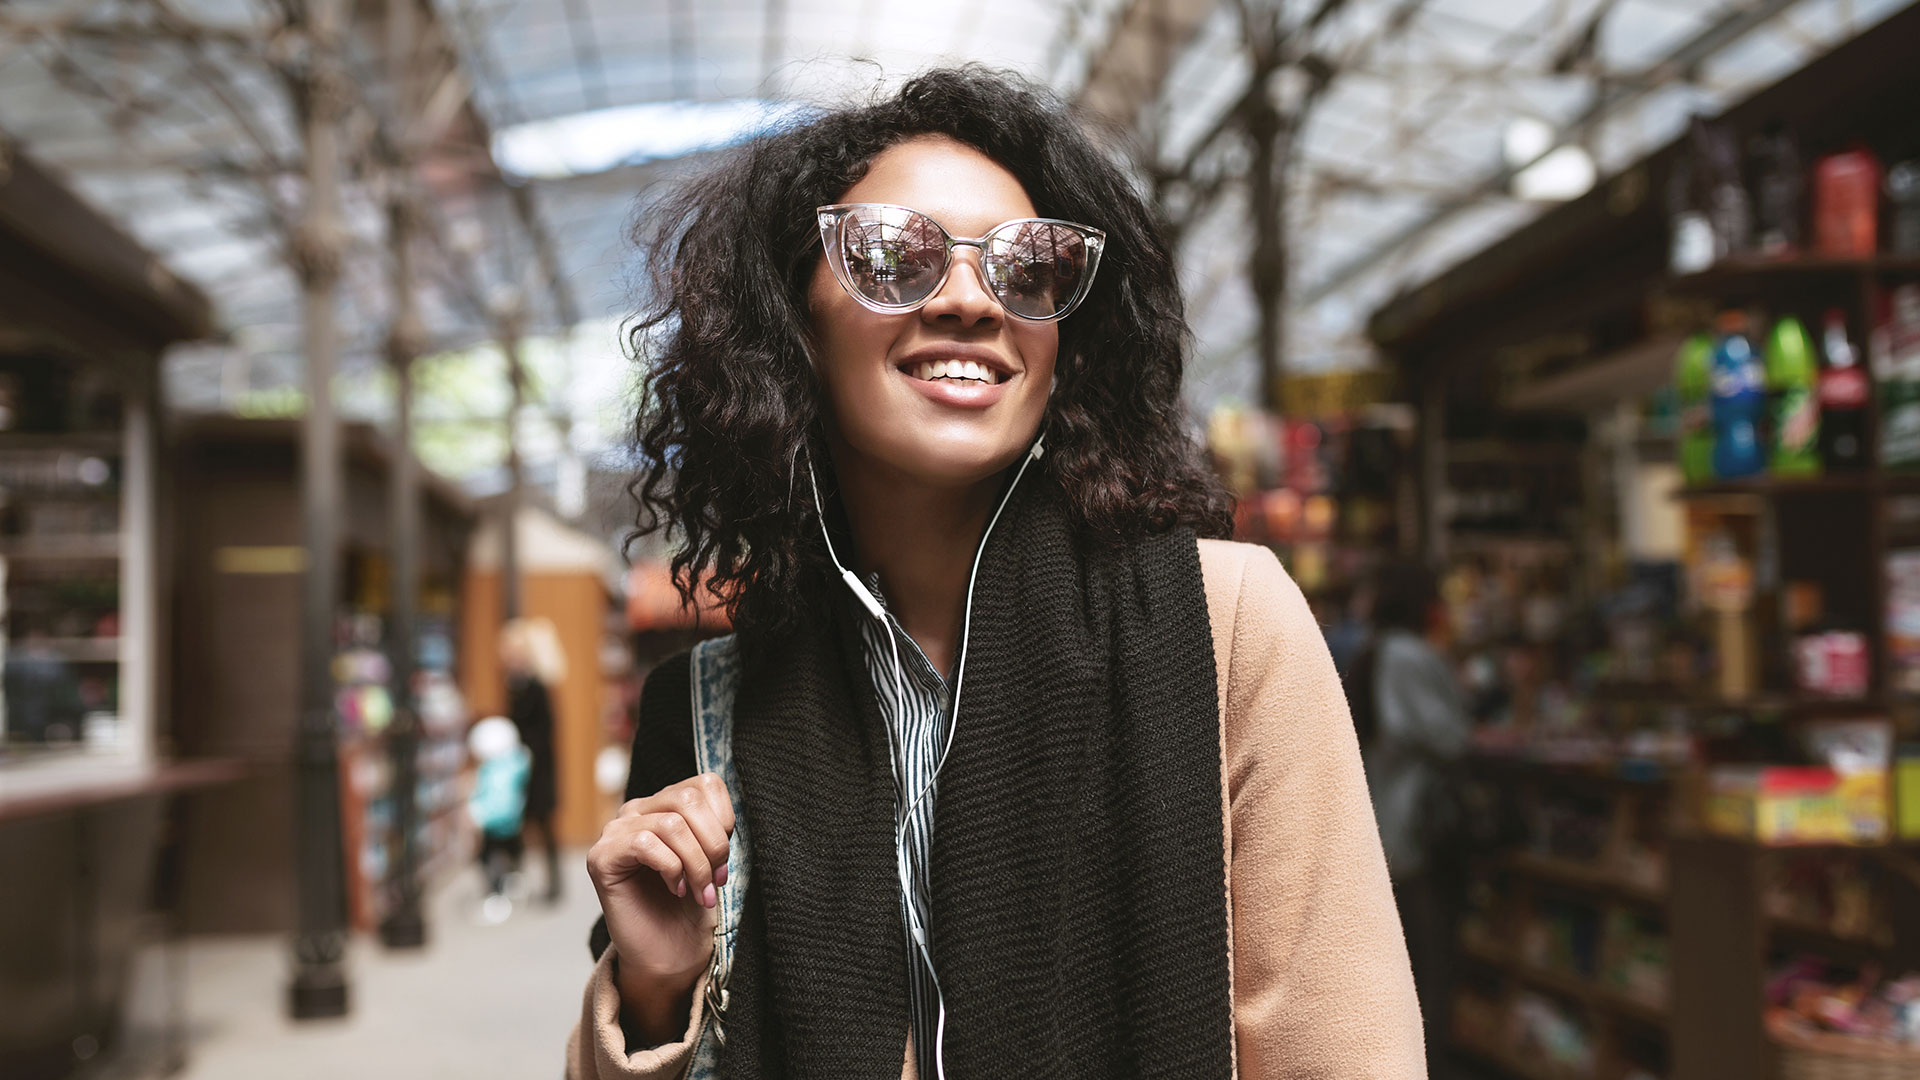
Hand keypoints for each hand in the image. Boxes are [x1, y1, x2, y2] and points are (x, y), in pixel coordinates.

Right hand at [586, 773, 733, 1042]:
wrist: (667, 954)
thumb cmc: (689, 908)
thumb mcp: (712, 859)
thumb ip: (714, 827)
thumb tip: (728, 815)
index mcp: (665, 804)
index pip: (704, 784)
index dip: (725, 819)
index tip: (726, 858)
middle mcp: (637, 811)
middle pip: (687, 799)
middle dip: (713, 843)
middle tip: (718, 879)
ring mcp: (615, 831)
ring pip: (671, 824)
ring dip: (696, 864)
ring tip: (700, 892)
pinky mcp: (601, 857)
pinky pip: (645, 844)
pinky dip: (671, 869)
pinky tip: (675, 890)